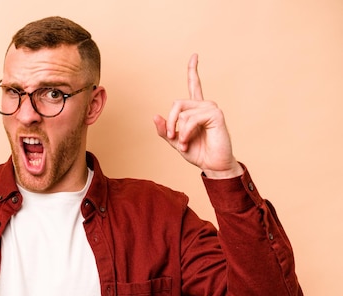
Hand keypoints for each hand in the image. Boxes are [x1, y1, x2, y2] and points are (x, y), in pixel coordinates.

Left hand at [153, 54, 242, 178]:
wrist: (213, 165)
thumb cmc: (198, 152)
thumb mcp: (175, 141)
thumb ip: (165, 130)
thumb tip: (155, 115)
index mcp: (195, 110)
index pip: (194, 85)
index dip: (193, 70)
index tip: (195, 55)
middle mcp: (204, 105)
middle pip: (176, 103)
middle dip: (171, 122)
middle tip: (173, 138)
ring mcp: (211, 108)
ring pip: (182, 113)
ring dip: (179, 132)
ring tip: (185, 143)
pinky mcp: (216, 115)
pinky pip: (191, 119)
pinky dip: (185, 132)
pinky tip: (188, 141)